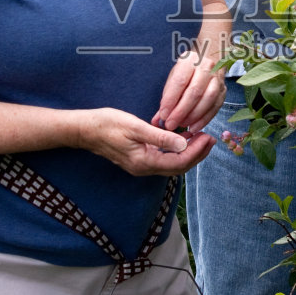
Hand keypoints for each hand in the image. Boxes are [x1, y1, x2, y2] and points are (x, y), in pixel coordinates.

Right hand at [74, 107, 215, 175]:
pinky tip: (182, 139)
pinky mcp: (138, 160)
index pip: (178, 163)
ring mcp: (141, 166)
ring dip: (188, 153)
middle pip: (178, 168)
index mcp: (144, 162)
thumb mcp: (136, 127)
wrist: (85, 130)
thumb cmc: (107, 125)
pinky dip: (176, 151)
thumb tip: (183, 144)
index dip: (196, 152)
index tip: (207, 138)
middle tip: (210, 139)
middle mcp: (144, 169)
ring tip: (201, 139)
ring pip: (171, 165)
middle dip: (197, 155)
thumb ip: (160, 137)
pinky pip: (163, 160)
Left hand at [154, 45, 225, 134]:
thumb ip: (166, 98)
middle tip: (171, 124)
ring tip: (182, 125)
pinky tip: (194, 127)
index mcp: (189, 61)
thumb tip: (158, 120)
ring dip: (193, 116)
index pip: (180, 82)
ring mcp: (217, 79)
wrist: (208, 59)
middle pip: (194, 92)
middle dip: (181, 111)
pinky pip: (215, 107)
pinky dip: (204, 120)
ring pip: (207, 100)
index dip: (171, 100)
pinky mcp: (223, 91)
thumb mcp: (174, 78)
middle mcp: (206, 67)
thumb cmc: (187, 72)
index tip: (163, 115)